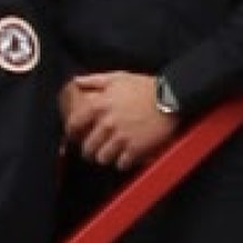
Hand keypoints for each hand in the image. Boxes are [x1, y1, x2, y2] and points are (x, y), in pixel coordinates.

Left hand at [60, 71, 179, 170]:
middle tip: (94, 149)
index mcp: (99, 105)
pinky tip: (125, 156)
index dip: (72, 132)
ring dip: (105, 157)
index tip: (74, 136)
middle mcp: (107, 123)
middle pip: (88, 147)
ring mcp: (121, 138)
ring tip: (110, 153)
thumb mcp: (117, 77)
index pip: (74, 125)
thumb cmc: (144, 86)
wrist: (170, 98)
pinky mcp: (135, 149)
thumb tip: (77, 81)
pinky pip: (121, 164)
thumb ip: (93, 80)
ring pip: (102, 158)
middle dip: (90, 149)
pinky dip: (122, 163)